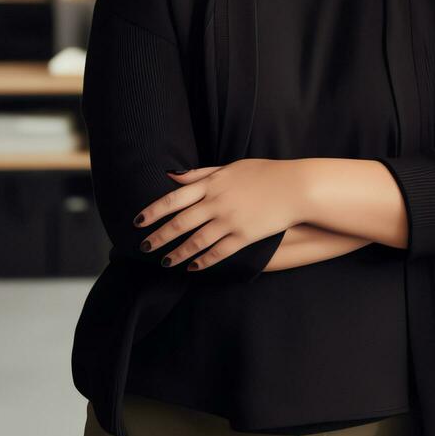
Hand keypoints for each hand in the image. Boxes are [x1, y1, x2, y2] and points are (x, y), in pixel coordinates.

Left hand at [134, 159, 305, 271]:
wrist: (296, 187)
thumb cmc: (265, 173)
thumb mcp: (231, 167)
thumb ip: (200, 173)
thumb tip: (171, 175)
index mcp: (212, 183)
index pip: (174, 198)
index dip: (153, 211)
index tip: (138, 221)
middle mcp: (217, 203)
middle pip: (180, 223)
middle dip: (159, 236)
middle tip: (144, 246)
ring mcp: (230, 221)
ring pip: (195, 241)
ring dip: (177, 253)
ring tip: (165, 262)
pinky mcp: (244, 237)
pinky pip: (218, 252)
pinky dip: (203, 262)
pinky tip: (193, 268)